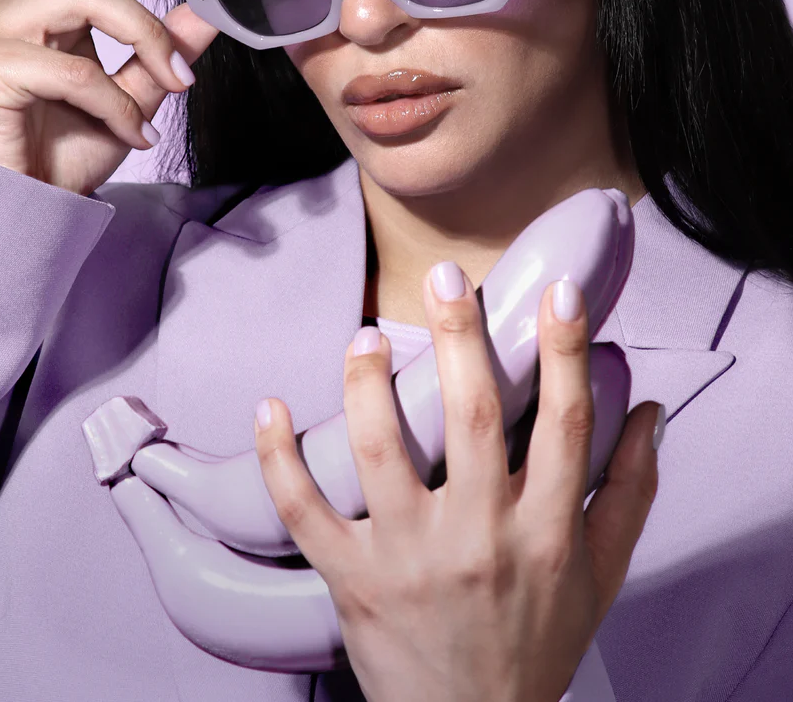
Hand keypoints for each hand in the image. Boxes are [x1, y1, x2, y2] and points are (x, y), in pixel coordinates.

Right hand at [0, 0, 227, 195]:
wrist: (21, 209)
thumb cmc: (60, 153)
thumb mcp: (133, 96)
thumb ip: (164, 52)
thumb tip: (209, 12)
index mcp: (49, 0)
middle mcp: (20, 1)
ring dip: (149, 42)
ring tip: (177, 86)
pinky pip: (74, 70)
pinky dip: (117, 103)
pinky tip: (134, 134)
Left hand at [253, 264, 661, 701]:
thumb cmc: (539, 642)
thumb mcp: (601, 576)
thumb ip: (630, 492)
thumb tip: (649, 412)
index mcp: (547, 531)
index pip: (565, 423)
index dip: (564, 350)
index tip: (557, 292)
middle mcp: (482, 538)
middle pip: (473, 418)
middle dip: (461, 336)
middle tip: (447, 279)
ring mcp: (410, 559)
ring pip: (382, 452)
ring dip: (369, 385)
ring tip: (362, 336)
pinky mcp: (353, 580)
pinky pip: (307, 512)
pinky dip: (282, 457)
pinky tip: (271, 407)